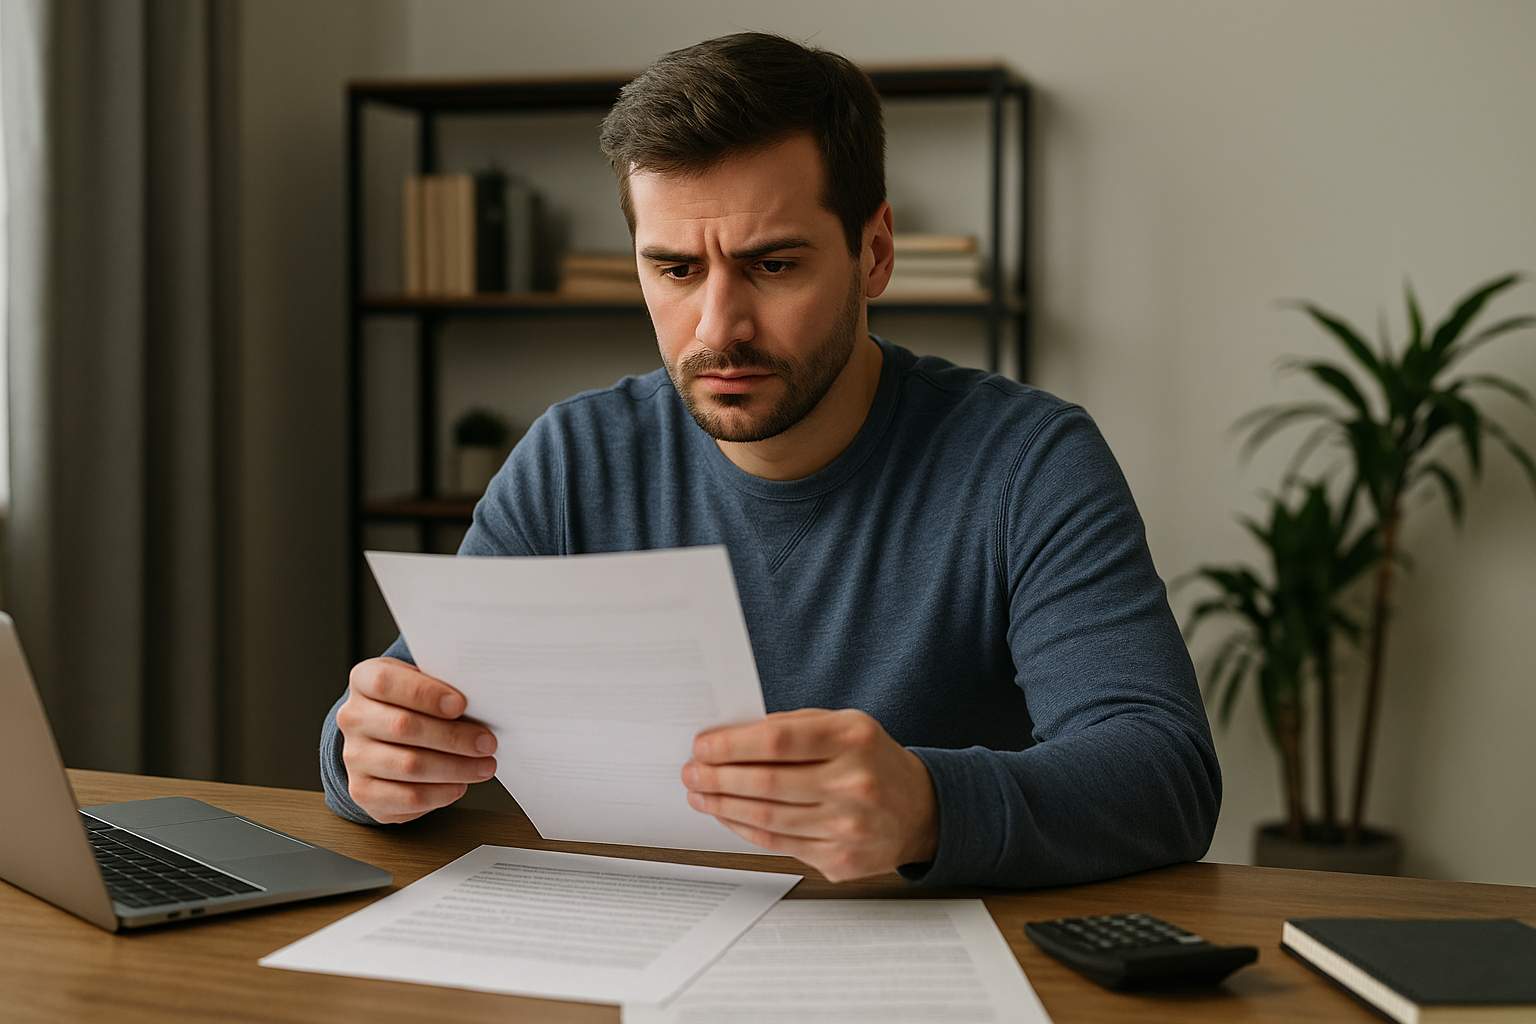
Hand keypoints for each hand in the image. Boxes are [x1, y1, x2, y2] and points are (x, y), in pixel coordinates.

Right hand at [336, 657, 497, 823]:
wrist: (386, 738)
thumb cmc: (415, 705)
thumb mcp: (426, 684)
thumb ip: (445, 687)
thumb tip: (483, 700)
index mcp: (364, 681)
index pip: (386, 682)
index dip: (425, 694)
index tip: (461, 705)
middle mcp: (354, 718)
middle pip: (403, 727)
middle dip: (453, 737)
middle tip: (486, 742)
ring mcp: (354, 757)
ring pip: (408, 765)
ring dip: (454, 768)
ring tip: (483, 766)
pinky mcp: (363, 791)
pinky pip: (406, 797)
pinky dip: (440, 793)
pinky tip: (459, 785)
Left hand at [682, 708, 937, 881]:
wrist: (921, 811)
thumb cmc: (871, 760)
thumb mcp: (844, 725)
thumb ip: (792, 727)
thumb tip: (729, 738)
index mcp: (853, 739)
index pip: (778, 741)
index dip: (731, 745)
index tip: (702, 745)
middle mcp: (854, 783)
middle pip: (767, 783)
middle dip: (717, 778)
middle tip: (691, 772)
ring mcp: (849, 827)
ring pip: (767, 819)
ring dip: (723, 806)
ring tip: (700, 794)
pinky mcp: (840, 860)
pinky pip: (779, 845)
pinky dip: (744, 829)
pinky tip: (727, 815)